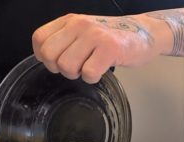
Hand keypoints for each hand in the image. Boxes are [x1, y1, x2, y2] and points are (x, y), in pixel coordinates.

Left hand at [31, 13, 167, 83]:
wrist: (144, 33)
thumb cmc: (113, 37)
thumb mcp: (84, 30)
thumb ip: (65, 39)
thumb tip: (46, 58)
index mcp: (70, 20)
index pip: (39, 38)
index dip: (44, 56)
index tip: (57, 61)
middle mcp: (79, 25)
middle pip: (49, 55)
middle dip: (60, 68)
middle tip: (76, 67)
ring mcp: (95, 35)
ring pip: (67, 66)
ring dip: (77, 74)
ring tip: (90, 67)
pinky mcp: (110, 48)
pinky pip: (88, 73)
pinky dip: (92, 78)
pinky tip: (100, 71)